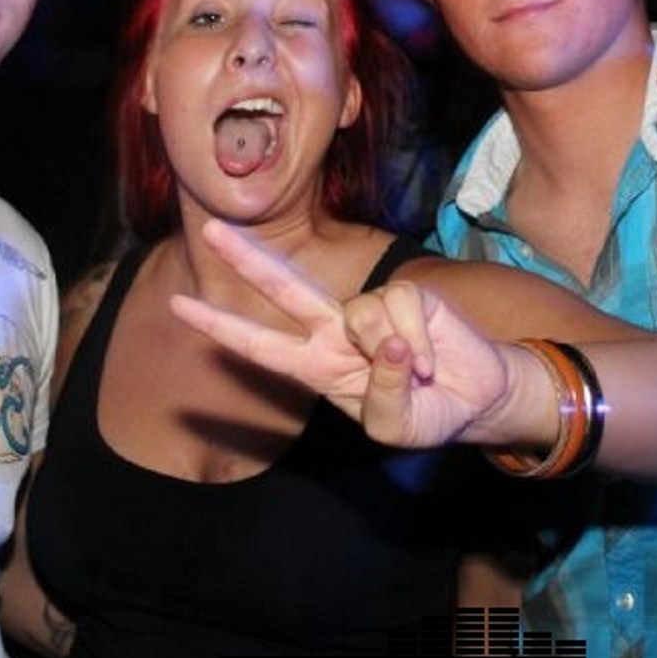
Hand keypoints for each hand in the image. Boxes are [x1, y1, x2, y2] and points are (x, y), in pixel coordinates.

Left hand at [168, 220, 511, 447]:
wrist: (478, 397)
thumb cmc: (428, 414)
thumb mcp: (395, 428)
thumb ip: (381, 395)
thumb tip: (383, 341)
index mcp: (318, 367)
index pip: (261, 345)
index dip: (221, 327)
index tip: (178, 306)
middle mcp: (335, 331)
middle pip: (285, 286)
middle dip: (247, 258)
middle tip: (209, 229)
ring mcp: (369, 309)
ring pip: (362, 313)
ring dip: (394, 354)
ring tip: (418, 375)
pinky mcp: (407, 294)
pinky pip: (402, 309)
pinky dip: (420, 343)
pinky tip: (432, 361)